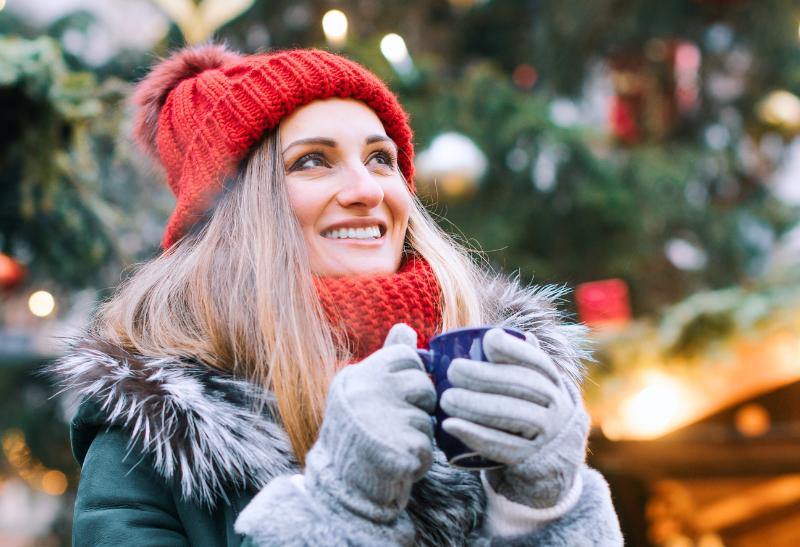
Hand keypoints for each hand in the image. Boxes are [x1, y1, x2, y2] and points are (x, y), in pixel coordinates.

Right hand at [304, 323, 436, 522]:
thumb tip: (405, 327)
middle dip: (418, 406)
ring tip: (392, 444)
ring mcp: (383, 420)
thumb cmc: (356, 434)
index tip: (396, 396)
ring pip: (428, 417)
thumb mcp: (363, 390)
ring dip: (418, 434)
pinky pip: (428, 446)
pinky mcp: (401, 448)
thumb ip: (387, 359)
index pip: (407, 356)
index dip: (410, 377)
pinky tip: (397, 463)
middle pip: (423, 384)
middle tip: (393, 423)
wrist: (340, 488)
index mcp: (358, 375)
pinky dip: (419, 459)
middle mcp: (367, 392)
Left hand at [440, 328, 587, 507]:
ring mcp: (545, 432)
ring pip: (512, 415)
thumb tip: (489, 334)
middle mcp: (555, 404)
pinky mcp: (529, 457)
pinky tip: (450, 425)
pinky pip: (502, 446)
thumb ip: (515, 360)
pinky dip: (474, 435)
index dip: (515, 348)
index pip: (537, 360)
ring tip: (446, 398)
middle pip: (523, 386)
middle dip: (486, 376)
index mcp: (551, 380)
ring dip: (476, 406)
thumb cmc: (527, 406)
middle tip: (453, 370)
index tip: (488, 341)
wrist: (550, 453)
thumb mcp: (530, 382)